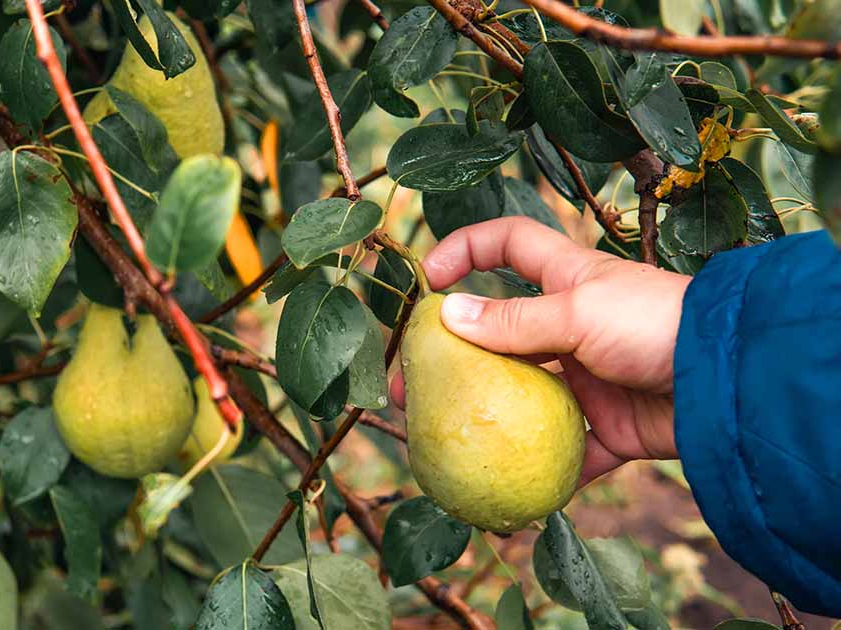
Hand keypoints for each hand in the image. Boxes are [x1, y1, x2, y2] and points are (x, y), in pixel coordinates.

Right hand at [390, 217, 691, 484]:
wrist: (729, 383)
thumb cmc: (657, 324)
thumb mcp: (578, 312)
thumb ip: (513, 321)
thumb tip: (446, 315)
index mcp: (567, 280)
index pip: (507, 245)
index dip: (465, 249)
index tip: (428, 278)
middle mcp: (571, 326)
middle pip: (497, 335)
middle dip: (452, 356)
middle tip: (410, 386)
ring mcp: (586, 378)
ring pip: (521, 398)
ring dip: (484, 418)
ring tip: (441, 441)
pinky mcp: (606, 427)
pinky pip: (564, 453)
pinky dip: (539, 472)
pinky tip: (501, 487)